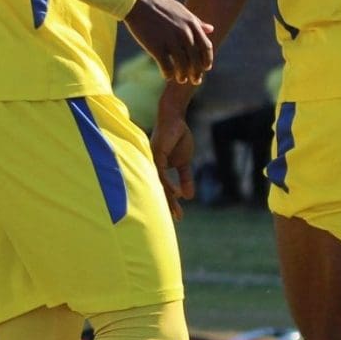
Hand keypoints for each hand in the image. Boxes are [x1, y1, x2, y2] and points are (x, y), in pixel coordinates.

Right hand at [124, 0, 214, 84]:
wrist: (137, 2)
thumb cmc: (159, 5)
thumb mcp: (183, 11)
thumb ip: (197, 22)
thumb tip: (211, 29)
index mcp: (192, 25)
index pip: (206, 47)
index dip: (207, 59)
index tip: (206, 68)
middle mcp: (185, 34)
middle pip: (196, 59)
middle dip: (197, 72)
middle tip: (196, 80)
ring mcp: (171, 41)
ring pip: (182, 65)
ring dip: (183, 75)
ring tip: (181, 80)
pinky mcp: (156, 47)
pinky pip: (166, 66)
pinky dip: (168, 73)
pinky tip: (167, 76)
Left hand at [150, 91, 196, 220]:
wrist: (175, 120)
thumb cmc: (178, 138)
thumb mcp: (184, 162)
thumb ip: (185, 179)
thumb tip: (188, 196)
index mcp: (157, 171)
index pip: (164, 190)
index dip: (170, 203)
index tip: (178, 216)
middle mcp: (152, 169)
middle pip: (160, 191)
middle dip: (168, 206)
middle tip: (178, 219)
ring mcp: (152, 163)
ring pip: (159, 186)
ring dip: (168, 200)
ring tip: (177, 212)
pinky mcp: (156, 156)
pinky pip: (161, 174)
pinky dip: (169, 185)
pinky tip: (175, 194)